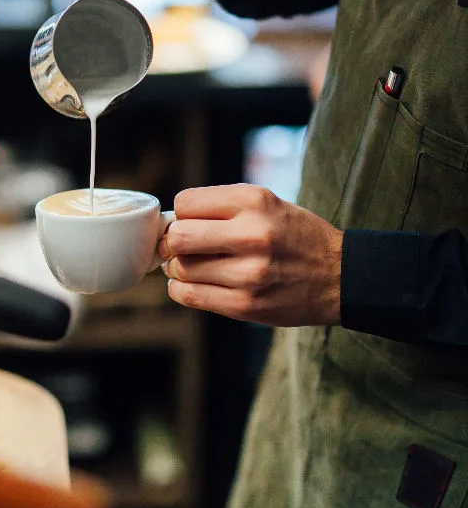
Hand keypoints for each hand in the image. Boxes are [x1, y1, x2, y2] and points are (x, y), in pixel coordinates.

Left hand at [159, 184, 342, 326]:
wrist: (340, 276)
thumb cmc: (293, 235)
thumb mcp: (265, 202)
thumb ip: (218, 207)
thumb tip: (167, 224)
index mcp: (254, 202)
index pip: (185, 203)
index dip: (181, 214)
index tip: (189, 223)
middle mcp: (252, 235)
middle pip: (178, 237)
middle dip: (172, 242)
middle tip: (181, 247)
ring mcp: (249, 273)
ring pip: (180, 269)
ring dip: (178, 268)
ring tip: (194, 265)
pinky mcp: (246, 305)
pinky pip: (189, 296)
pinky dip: (182, 289)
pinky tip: (195, 283)